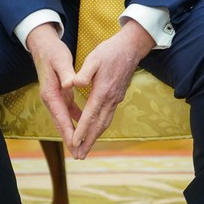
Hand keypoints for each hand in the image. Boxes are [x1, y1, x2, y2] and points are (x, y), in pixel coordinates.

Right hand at [27, 23, 80, 153]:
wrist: (43, 46)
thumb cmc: (53, 52)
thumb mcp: (61, 60)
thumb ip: (67, 73)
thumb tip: (71, 84)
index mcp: (51, 93)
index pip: (61, 117)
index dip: (69, 131)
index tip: (76, 145)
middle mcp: (51, 99)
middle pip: (61, 123)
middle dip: (70, 139)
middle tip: (80, 155)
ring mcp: (54, 97)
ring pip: (64, 119)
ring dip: (73, 132)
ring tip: (81, 147)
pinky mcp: (59, 93)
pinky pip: (68, 110)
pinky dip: (75, 119)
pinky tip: (83, 124)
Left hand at [63, 20, 154, 158]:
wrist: (131, 47)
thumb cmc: (110, 51)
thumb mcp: (94, 58)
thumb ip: (83, 72)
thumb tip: (72, 84)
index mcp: (103, 90)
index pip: (90, 115)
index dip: (82, 130)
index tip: (74, 143)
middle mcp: (111, 98)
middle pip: (99, 125)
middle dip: (89, 141)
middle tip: (79, 156)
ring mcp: (116, 98)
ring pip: (105, 122)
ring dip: (95, 137)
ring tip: (86, 149)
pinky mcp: (118, 96)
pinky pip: (108, 116)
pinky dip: (101, 127)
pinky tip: (96, 130)